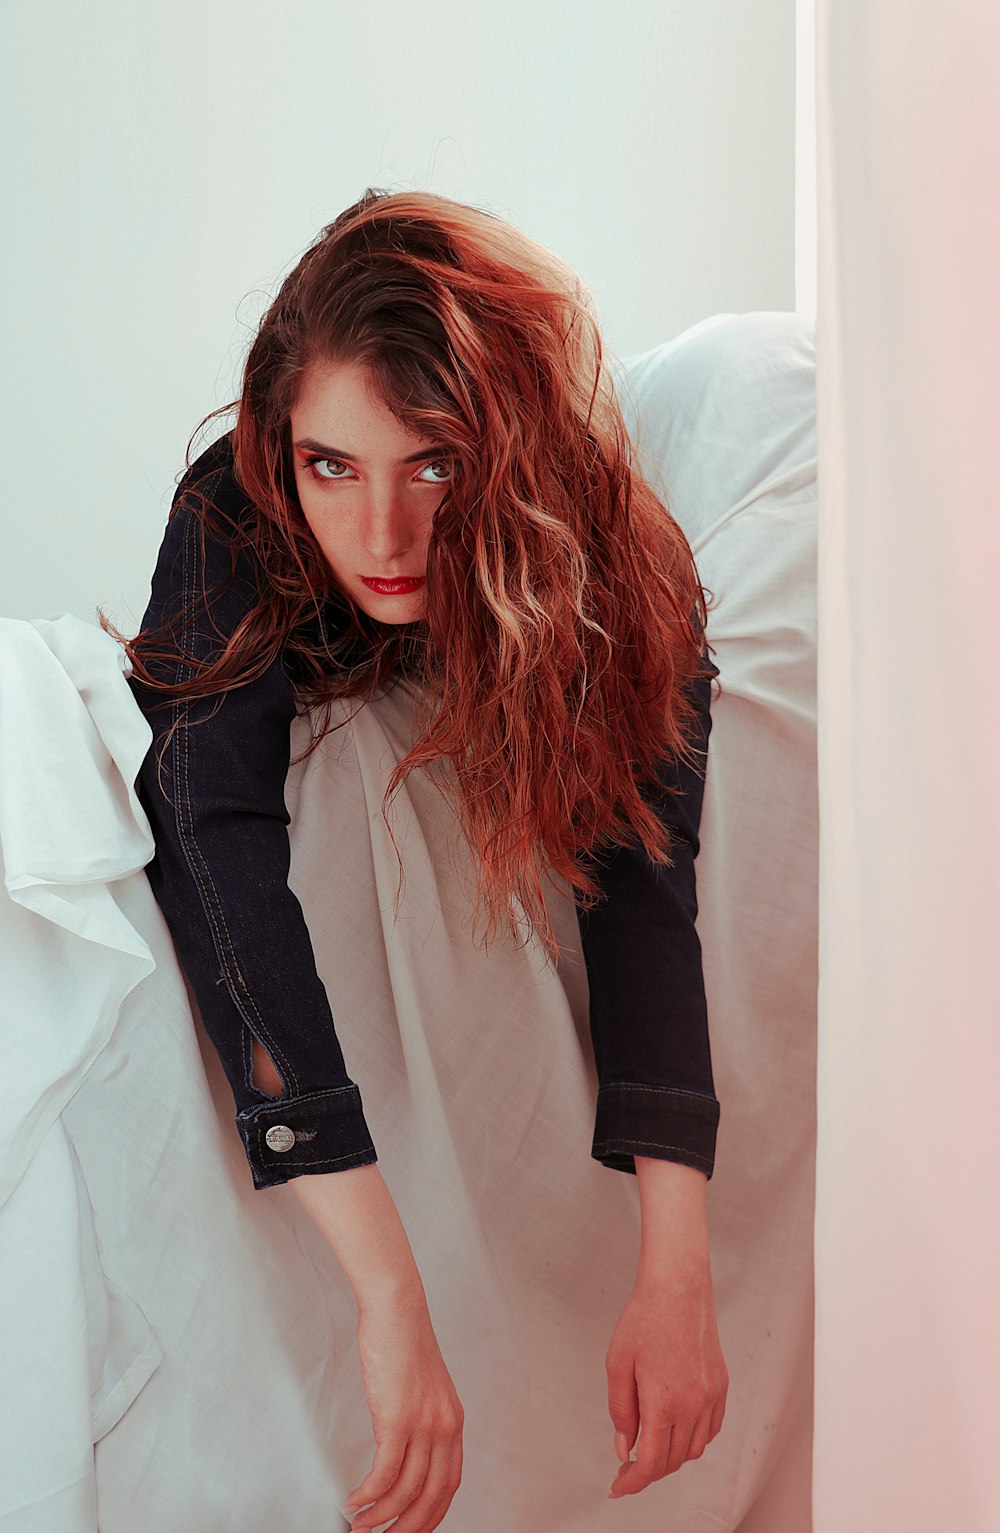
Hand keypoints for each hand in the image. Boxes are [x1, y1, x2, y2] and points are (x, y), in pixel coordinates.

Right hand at [343, 1286, 463, 1531]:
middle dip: (406, 1528)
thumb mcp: (423, 1388)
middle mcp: (444, 1428)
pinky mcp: (397, 1419)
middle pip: (431, 1498)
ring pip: (404, 1492)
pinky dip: (368, 1496)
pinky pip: (384, 1474)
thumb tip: (398, 1450)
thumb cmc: (403, 1343)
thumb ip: (419, 1420)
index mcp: (452, 1422)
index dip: (430, 1516)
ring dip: (379, 1517)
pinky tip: (353, 1501)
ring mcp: (423, 1425)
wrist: (398, 1310)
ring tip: (359, 1525)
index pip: (449, 1485)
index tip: (410, 1530)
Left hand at [606, 1260, 727, 1497]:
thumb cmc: (644, 1318)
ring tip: (650, 1445)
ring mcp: (711, 1396)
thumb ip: (621, 1412)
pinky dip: (693, 1439)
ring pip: (694, 1450)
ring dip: (672, 1457)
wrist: (678, 1286)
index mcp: (664, 1402)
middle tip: (627, 1466)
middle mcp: (694, 1404)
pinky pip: (711, 1429)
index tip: (618, 1486)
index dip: (633, 1482)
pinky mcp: (721, 1385)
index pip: (652, 1463)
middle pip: (673, 1461)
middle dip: (648, 1471)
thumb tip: (625, 1448)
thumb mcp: (617, 1365)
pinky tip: (675, 1429)